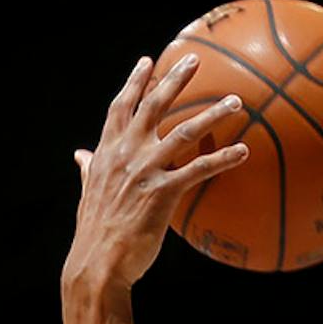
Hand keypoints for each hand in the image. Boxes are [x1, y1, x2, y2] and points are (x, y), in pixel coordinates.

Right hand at [63, 54, 249, 293]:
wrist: (96, 265)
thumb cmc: (94, 234)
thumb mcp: (87, 194)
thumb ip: (88, 169)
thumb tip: (80, 155)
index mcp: (106, 153)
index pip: (120, 108)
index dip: (134, 82)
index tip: (147, 61)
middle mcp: (126, 155)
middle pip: (153, 106)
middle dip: (174, 79)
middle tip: (194, 58)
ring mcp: (145, 171)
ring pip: (184, 132)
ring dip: (213, 114)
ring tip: (236, 102)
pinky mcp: (163, 193)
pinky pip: (199, 169)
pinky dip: (223, 159)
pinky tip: (243, 152)